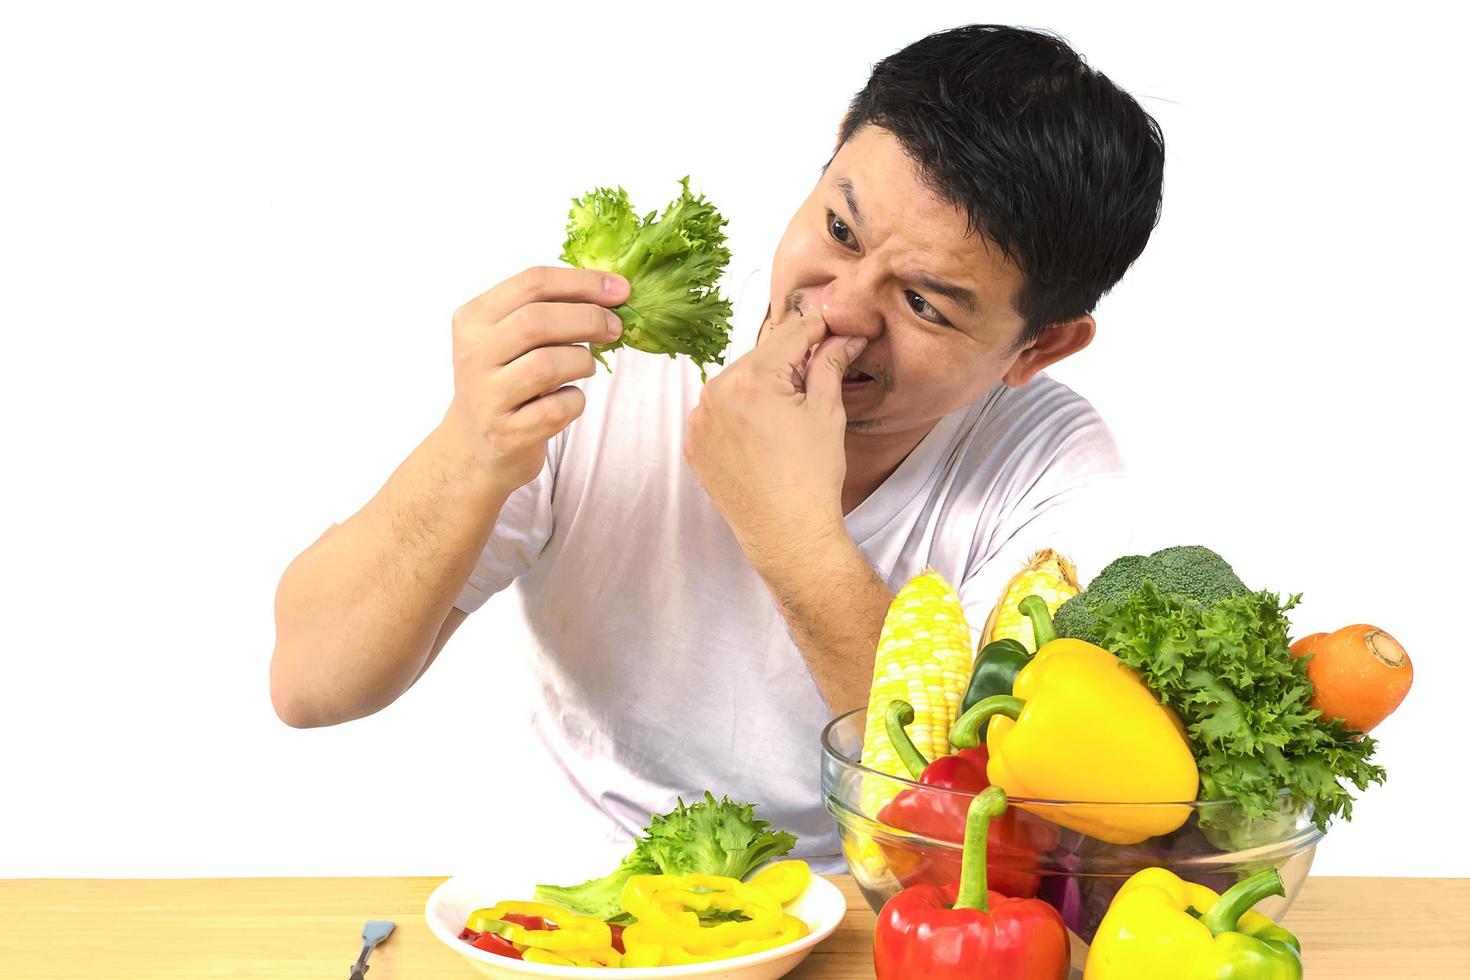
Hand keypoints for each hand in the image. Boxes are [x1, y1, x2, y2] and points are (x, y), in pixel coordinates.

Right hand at [441, 266, 628, 494]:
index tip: (621, 290)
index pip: (532, 283)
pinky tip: (568, 400)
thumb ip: (547, 309)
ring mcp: (487, 396)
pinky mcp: (506, 433)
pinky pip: (557, 409)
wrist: (474, 447)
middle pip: (537, 320)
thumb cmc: (505, 382)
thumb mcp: (509, 338)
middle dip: (588, 319)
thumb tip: (611, 290)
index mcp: (474, 318)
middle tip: (615, 328)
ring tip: (584, 367)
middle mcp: (474, 354)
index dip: (583, 282)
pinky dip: (575, 401)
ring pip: (547, 364)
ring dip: (582, 362)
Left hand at [684, 311, 867, 560]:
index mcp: (752, 379)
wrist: (786, 534)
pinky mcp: (694, 443)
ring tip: (787, 413)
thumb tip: (844, 337)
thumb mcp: (827, 412)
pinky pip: (719, 411)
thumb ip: (829, 364)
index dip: (815, 328)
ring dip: (761, 385)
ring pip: (737, 383)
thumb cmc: (811, 476)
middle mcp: (716, 392)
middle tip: (814, 374)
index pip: (788, 335)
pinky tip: (763, 432)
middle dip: (787, 361)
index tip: (830, 326)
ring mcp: (699, 420)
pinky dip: (740, 411)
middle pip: (760, 357)